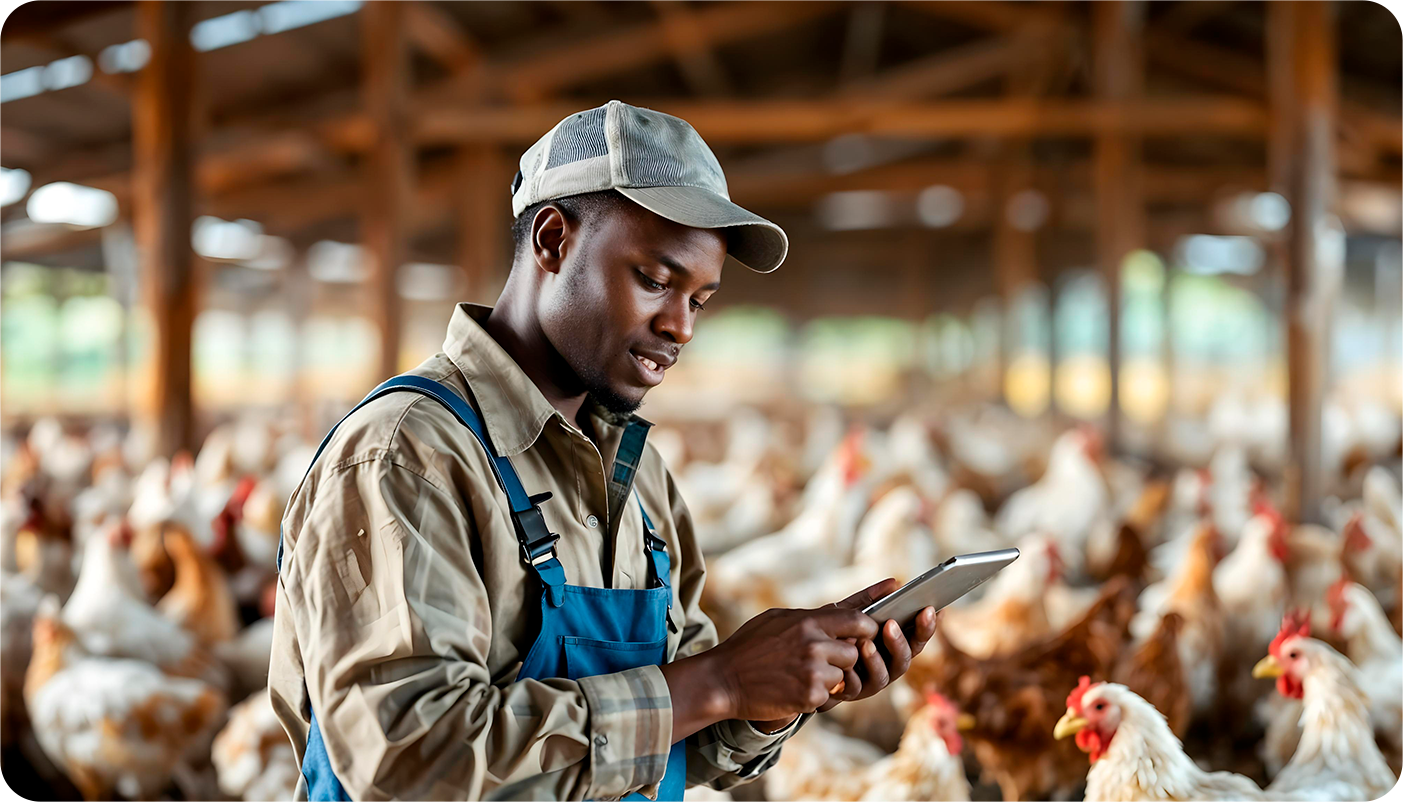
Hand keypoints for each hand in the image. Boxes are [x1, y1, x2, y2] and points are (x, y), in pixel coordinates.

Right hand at [706, 603, 879, 726]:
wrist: (723, 680)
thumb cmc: (749, 646)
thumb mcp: (778, 619)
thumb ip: (810, 616)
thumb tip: (839, 608)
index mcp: (808, 622)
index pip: (858, 620)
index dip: (866, 628)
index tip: (865, 634)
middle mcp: (814, 645)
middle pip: (854, 652)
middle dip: (843, 659)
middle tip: (821, 662)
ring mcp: (813, 672)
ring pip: (842, 676)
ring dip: (828, 679)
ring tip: (801, 676)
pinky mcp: (809, 696)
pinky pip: (828, 696)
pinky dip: (815, 696)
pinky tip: (793, 689)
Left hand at [814, 578, 937, 712]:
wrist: (804, 657)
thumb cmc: (833, 632)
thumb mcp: (849, 611)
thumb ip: (870, 599)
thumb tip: (895, 583)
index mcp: (893, 644)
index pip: (917, 636)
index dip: (927, 626)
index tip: (931, 609)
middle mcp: (888, 664)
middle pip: (906, 657)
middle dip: (901, 641)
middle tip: (891, 624)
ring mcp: (871, 681)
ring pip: (884, 675)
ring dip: (876, 659)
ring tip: (865, 643)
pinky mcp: (851, 692)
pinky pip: (856, 687)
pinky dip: (853, 676)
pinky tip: (846, 664)